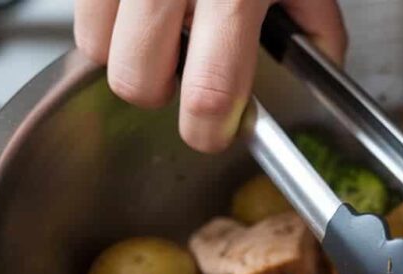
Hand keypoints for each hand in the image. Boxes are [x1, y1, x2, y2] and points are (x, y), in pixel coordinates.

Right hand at [74, 0, 346, 152]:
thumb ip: (316, 19)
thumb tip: (322, 65)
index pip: (210, 91)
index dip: (210, 129)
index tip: (218, 131)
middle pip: (133, 82)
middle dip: (159, 91)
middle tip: (185, 70)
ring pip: (94, 47)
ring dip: (126, 50)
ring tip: (161, 26)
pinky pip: (81, 5)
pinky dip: (107, 12)